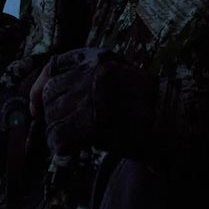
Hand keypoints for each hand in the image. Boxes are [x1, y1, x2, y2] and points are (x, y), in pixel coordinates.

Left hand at [30, 48, 155, 155]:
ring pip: (54, 118)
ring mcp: (94, 96)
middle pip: (50, 94)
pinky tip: (74, 150)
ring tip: (74, 140)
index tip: (35, 105)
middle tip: (64, 129)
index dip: (38, 87)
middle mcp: (93, 72)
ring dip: (58, 133)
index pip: (54, 66)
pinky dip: (63, 147)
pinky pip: (61, 137)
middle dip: (51, 115)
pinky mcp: (96, 122)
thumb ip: (85, 81)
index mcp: (97, 58)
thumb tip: (46, 101)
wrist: (173, 120)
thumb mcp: (115, 76)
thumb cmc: (145, 103)